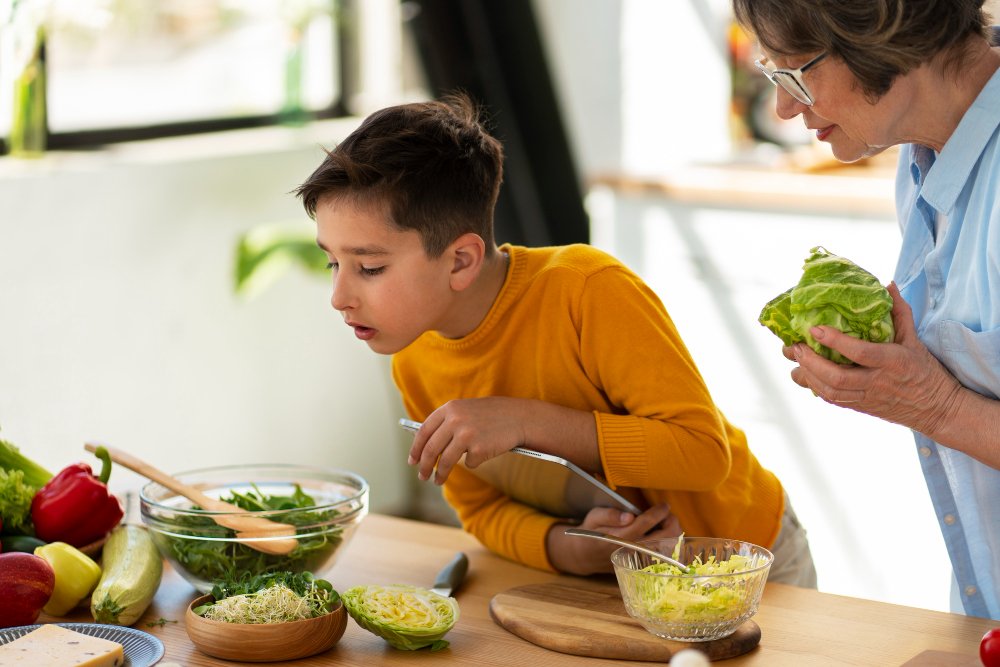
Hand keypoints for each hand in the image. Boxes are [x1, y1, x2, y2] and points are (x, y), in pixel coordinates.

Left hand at [407, 397, 530, 484]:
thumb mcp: (465, 411)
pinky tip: (483, 453)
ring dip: (440, 474)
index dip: (416, 448)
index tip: (412, 461)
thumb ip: (446, 423)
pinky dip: (474, 462)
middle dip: (425, 466)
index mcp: (450, 409)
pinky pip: (470, 463)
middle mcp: (456, 420)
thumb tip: (425, 446)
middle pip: (432, 449)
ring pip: (446, 461)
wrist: (519, 417)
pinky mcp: (479, 449)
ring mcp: (467, 435)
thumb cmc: (491, 415)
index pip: (424, 431)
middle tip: (422, 476)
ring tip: (437, 481)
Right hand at [546, 504, 681, 575]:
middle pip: (664, 538)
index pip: (646, 523)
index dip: (659, 512)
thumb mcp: (594, 517)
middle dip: (671, 522)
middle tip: (667, 513)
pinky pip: (666, 555)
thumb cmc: (592, 532)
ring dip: (673, 533)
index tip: (664, 505)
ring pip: (669, 548)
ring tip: (666, 522)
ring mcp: (640, 558)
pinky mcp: (644, 564)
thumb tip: (629, 515)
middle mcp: (634, 549)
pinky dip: (671, 543)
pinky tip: (665, 534)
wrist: (587, 555)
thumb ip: (610, 515)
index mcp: (621, 536)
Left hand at [782, 282, 962, 436]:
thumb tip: (888, 284)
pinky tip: (805, 374)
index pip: (861, 352)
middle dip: (811, 362)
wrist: (937, 408)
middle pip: (838, 378)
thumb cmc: (926, 371)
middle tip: (795, 347)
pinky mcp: (862, 407)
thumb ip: (900, 312)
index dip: (836, 341)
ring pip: (832, 392)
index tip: (815, 329)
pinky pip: (834, 400)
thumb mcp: (915, 340)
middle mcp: (878, 382)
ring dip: (808, 376)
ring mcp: (868, 397)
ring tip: (795, 360)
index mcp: (893, 361)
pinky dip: (816, 387)